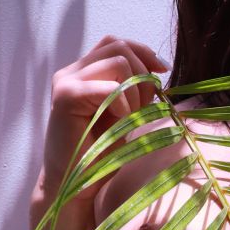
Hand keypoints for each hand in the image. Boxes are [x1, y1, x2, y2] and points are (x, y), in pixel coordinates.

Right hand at [39, 34, 169, 200]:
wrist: (76, 185)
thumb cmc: (101, 156)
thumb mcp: (125, 117)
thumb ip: (135, 92)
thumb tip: (157, 71)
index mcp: (85, 73)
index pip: (116, 43)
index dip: (143, 52)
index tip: (163, 71)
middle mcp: (73, 71)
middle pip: (118, 46)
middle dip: (143, 73)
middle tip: (146, 106)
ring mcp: (67, 81)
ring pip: (118, 60)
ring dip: (135, 91)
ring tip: (130, 118)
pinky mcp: (66, 97)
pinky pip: (108, 86)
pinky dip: (123, 103)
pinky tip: (121, 121)